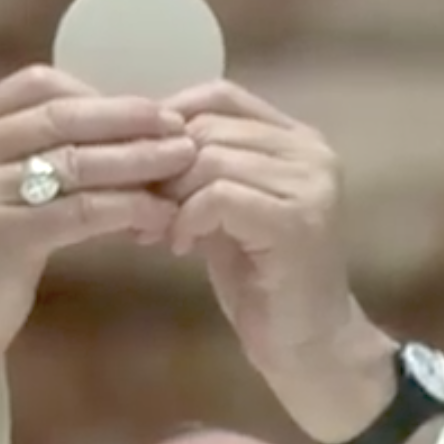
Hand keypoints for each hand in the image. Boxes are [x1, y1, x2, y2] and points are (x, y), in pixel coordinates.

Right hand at [0, 66, 196, 409]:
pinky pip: (79, 211)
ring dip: (138, 161)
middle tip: (180, 127)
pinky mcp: (0, 238)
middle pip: (62, 118)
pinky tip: (158, 214)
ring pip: (76, 163)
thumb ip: (33, 153)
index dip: (98, 94)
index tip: (146, 109)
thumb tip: (120, 126)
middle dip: (129, 119)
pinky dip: (126, 208)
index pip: (38, 85)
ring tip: (184, 163)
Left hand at [158, 81, 396, 442]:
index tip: (136, 160)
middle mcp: (311, 150)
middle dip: (161, 165)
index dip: (169, 119)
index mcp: (297, 140)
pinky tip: (179, 247)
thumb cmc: (263, 283)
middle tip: (136, 205)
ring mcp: (310, 183)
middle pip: (209, 126)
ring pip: (210, 158)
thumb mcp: (225, 213)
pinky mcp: (297, 220)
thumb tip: (133, 139)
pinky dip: (187, 218)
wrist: (308, 347)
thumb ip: (198, 172)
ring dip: (170, 195)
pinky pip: (219, 195)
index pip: (222, 95)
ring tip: (157, 229)